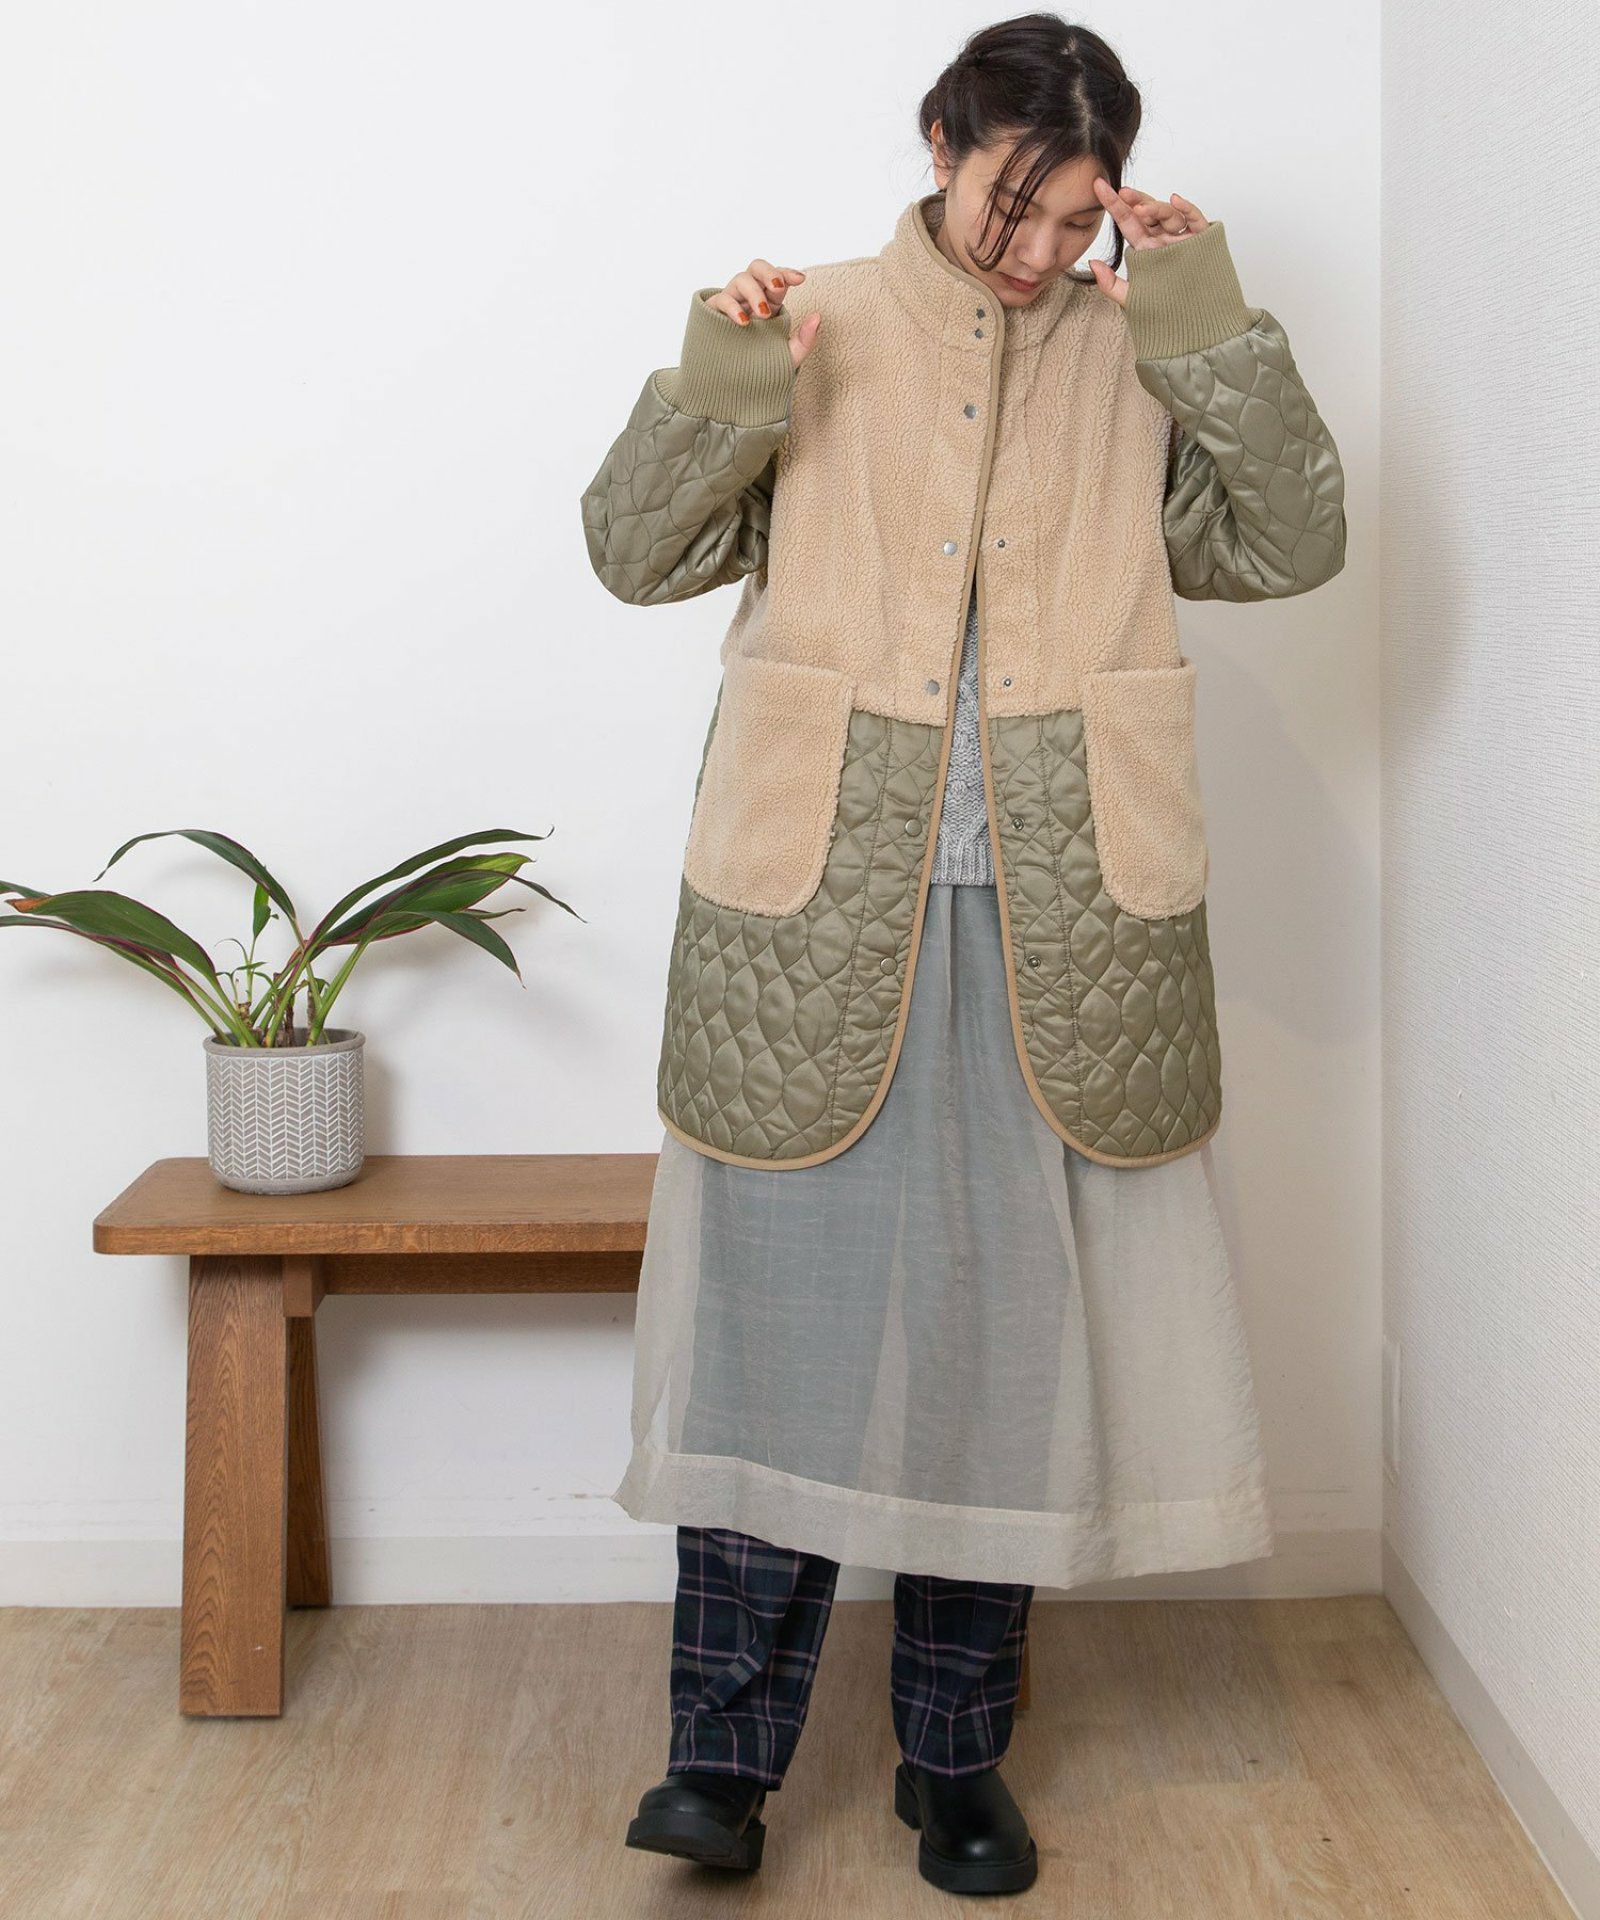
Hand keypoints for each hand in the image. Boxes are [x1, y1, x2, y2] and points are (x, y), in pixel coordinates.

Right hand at [707, 259, 822, 368]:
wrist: (734, 388)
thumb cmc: (762, 369)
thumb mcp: (789, 357)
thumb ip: (805, 340)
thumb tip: (817, 317)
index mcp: (769, 302)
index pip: (778, 278)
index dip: (787, 273)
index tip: (801, 280)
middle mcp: (750, 297)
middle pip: (757, 267)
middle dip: (769, 272)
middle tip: (777, 288)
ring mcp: (732, 303)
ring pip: (740, 279)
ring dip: (754, 292)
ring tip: (763, 315)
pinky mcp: (715, 314)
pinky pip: (722, 299)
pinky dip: (732, 307)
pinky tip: (743, 322)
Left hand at [1084, 182, 1209, 307]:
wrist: (1194, 325)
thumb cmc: (1163, 313)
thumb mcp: (1131, 299)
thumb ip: (1109, 283)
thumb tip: (1092, 262)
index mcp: (1145, 247)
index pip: (1127, 221)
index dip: (1114, 204)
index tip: (1098, 187)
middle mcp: (1163, 238)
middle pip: (1148, 212)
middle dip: (1136, 200)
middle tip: (1122, 192)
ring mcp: (1182, 238)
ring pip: (1169, 214)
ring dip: (1156, 207)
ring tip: (1142, 209)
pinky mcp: (1202, 240)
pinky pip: (1195, 219)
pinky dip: (1187, 208)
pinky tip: (1175, 200)